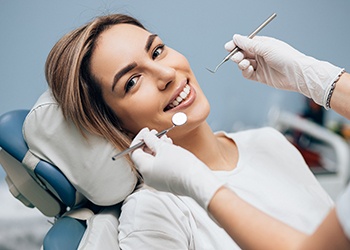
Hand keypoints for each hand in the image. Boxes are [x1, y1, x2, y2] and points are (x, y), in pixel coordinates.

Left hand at [130, 128, 223, 208]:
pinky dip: (163, 157)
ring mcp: (158, 181)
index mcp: (145, 169)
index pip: (134, 151)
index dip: (139, 138)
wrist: (198, 181)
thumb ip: (152, 140)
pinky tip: (171, 149)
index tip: (147, 131)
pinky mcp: (167, 183)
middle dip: (149, 143)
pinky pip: (161, 167)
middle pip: (144, 156)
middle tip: (157, 133)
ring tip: (166, 139)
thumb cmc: (182, 165)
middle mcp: (148, 177)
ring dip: (158, 148)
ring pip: (153, 161)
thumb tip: (146, 136)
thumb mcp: (165, 148)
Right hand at [225, 34, 343, 108]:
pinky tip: (248, 69)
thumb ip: (249, 44)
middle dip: (237, 55)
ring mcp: (260, 66)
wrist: (296, 74)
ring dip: (241, 63)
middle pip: (243, 53)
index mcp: (262, 44)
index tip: (228, 47)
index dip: (236, 45)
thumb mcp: (265, 47)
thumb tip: (236, 38)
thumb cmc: (285, 57)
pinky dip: (245, 71)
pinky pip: (248, 74)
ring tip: (245, 63)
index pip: (245, 43)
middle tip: (236, 57)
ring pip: (244, 63)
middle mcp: (260, 54)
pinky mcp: (260, 77)